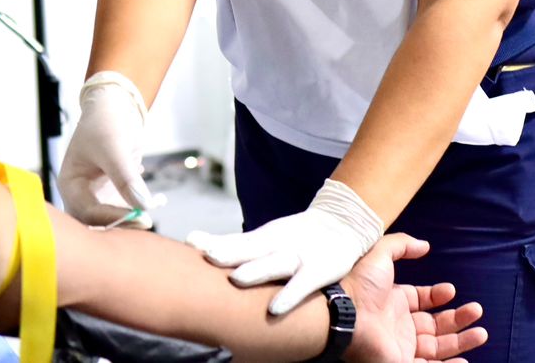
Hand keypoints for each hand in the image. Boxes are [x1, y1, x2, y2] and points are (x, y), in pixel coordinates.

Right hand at [59, 72, 153, 226]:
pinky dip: (139, 209)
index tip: (141, 218)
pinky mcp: (112, 195)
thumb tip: (142, 205)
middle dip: (122, 224)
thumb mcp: (113, 146)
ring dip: (132, 219)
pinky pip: (124, 210)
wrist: (115, 108)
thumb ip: (125, 176)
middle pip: (97, 224)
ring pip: (111, 220)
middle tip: (147, 222)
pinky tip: (156, 201)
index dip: (114, 217)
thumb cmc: (105, 123)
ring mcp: (96, 197)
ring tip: (154, 210)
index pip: (88, 212)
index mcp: (70, 184)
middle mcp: (80, 196)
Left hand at [187, 179, 382, 314]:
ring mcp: (299, 256)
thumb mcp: (268, 238)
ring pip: (275, 263)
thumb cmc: (297, 237)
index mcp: (264, 238)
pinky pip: (302, 285)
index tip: (191, 241)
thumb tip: (201, 249)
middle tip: (208, 256)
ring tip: (237, 278)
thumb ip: (238, 247)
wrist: (343, 225)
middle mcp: (278, 245)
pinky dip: (289, 296)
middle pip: (250, 250)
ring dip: (257, 270)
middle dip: (229, 253)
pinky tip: (274, 309)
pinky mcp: (319, 270)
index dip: (214, 242)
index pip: (235, 240)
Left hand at [346, 235, 486, 362]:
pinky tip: (466, 361)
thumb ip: (401, 245)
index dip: (437, 296)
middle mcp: (399, 326)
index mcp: (394, 302)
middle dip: (458, 319)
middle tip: (477, 310)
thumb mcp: (380, 255)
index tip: (451, 290)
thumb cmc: (361, 286)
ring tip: (482, 333)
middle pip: (435, 325)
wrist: (346, 316)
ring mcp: (402, 347)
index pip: (421, 301)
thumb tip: (425, 245)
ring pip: (438, 348)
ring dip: (461, 341)